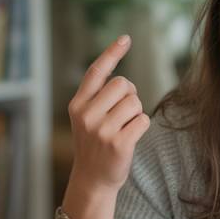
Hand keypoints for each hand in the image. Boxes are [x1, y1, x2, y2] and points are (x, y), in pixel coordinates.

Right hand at [66, 36, 150, 198]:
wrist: (93, 179)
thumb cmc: (95, 144)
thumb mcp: (87, 118)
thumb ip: (97, 98)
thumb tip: (125, 80)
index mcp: (77, 104)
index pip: (96, 71)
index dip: (112, 53)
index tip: (126, 39)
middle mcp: (86, 115)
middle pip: (123, 84)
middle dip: (130, 94)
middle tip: (124, 112)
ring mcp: (101, 130)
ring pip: (135, 102)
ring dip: (135, 112)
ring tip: (124, 127)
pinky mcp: (118, 143)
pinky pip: (142, 120)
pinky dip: (141, 126)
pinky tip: (130, 137)